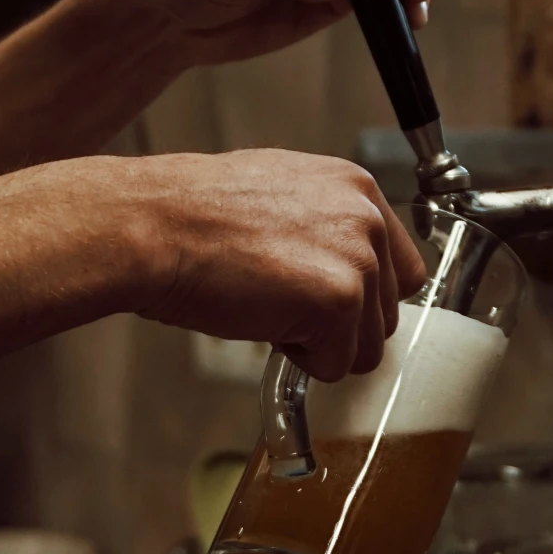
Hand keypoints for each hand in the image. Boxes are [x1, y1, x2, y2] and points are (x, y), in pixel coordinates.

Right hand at [130, 150, 425, 380]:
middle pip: (386, 313)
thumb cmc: (192, 215)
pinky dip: (298, 361)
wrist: (153, 226)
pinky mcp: (339, 300)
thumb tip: (336, 268)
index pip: (400, 270)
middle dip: (336, 325)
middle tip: (277, 302)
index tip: (326, 305)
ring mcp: (358, 258)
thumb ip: (322, 227)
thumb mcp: (275, 196)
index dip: (361, 299)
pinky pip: (336, 365)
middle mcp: (367, 218)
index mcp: (355, 188)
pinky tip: (260, 320)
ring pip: (367, 345)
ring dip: (318, 344)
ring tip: (265, 306)